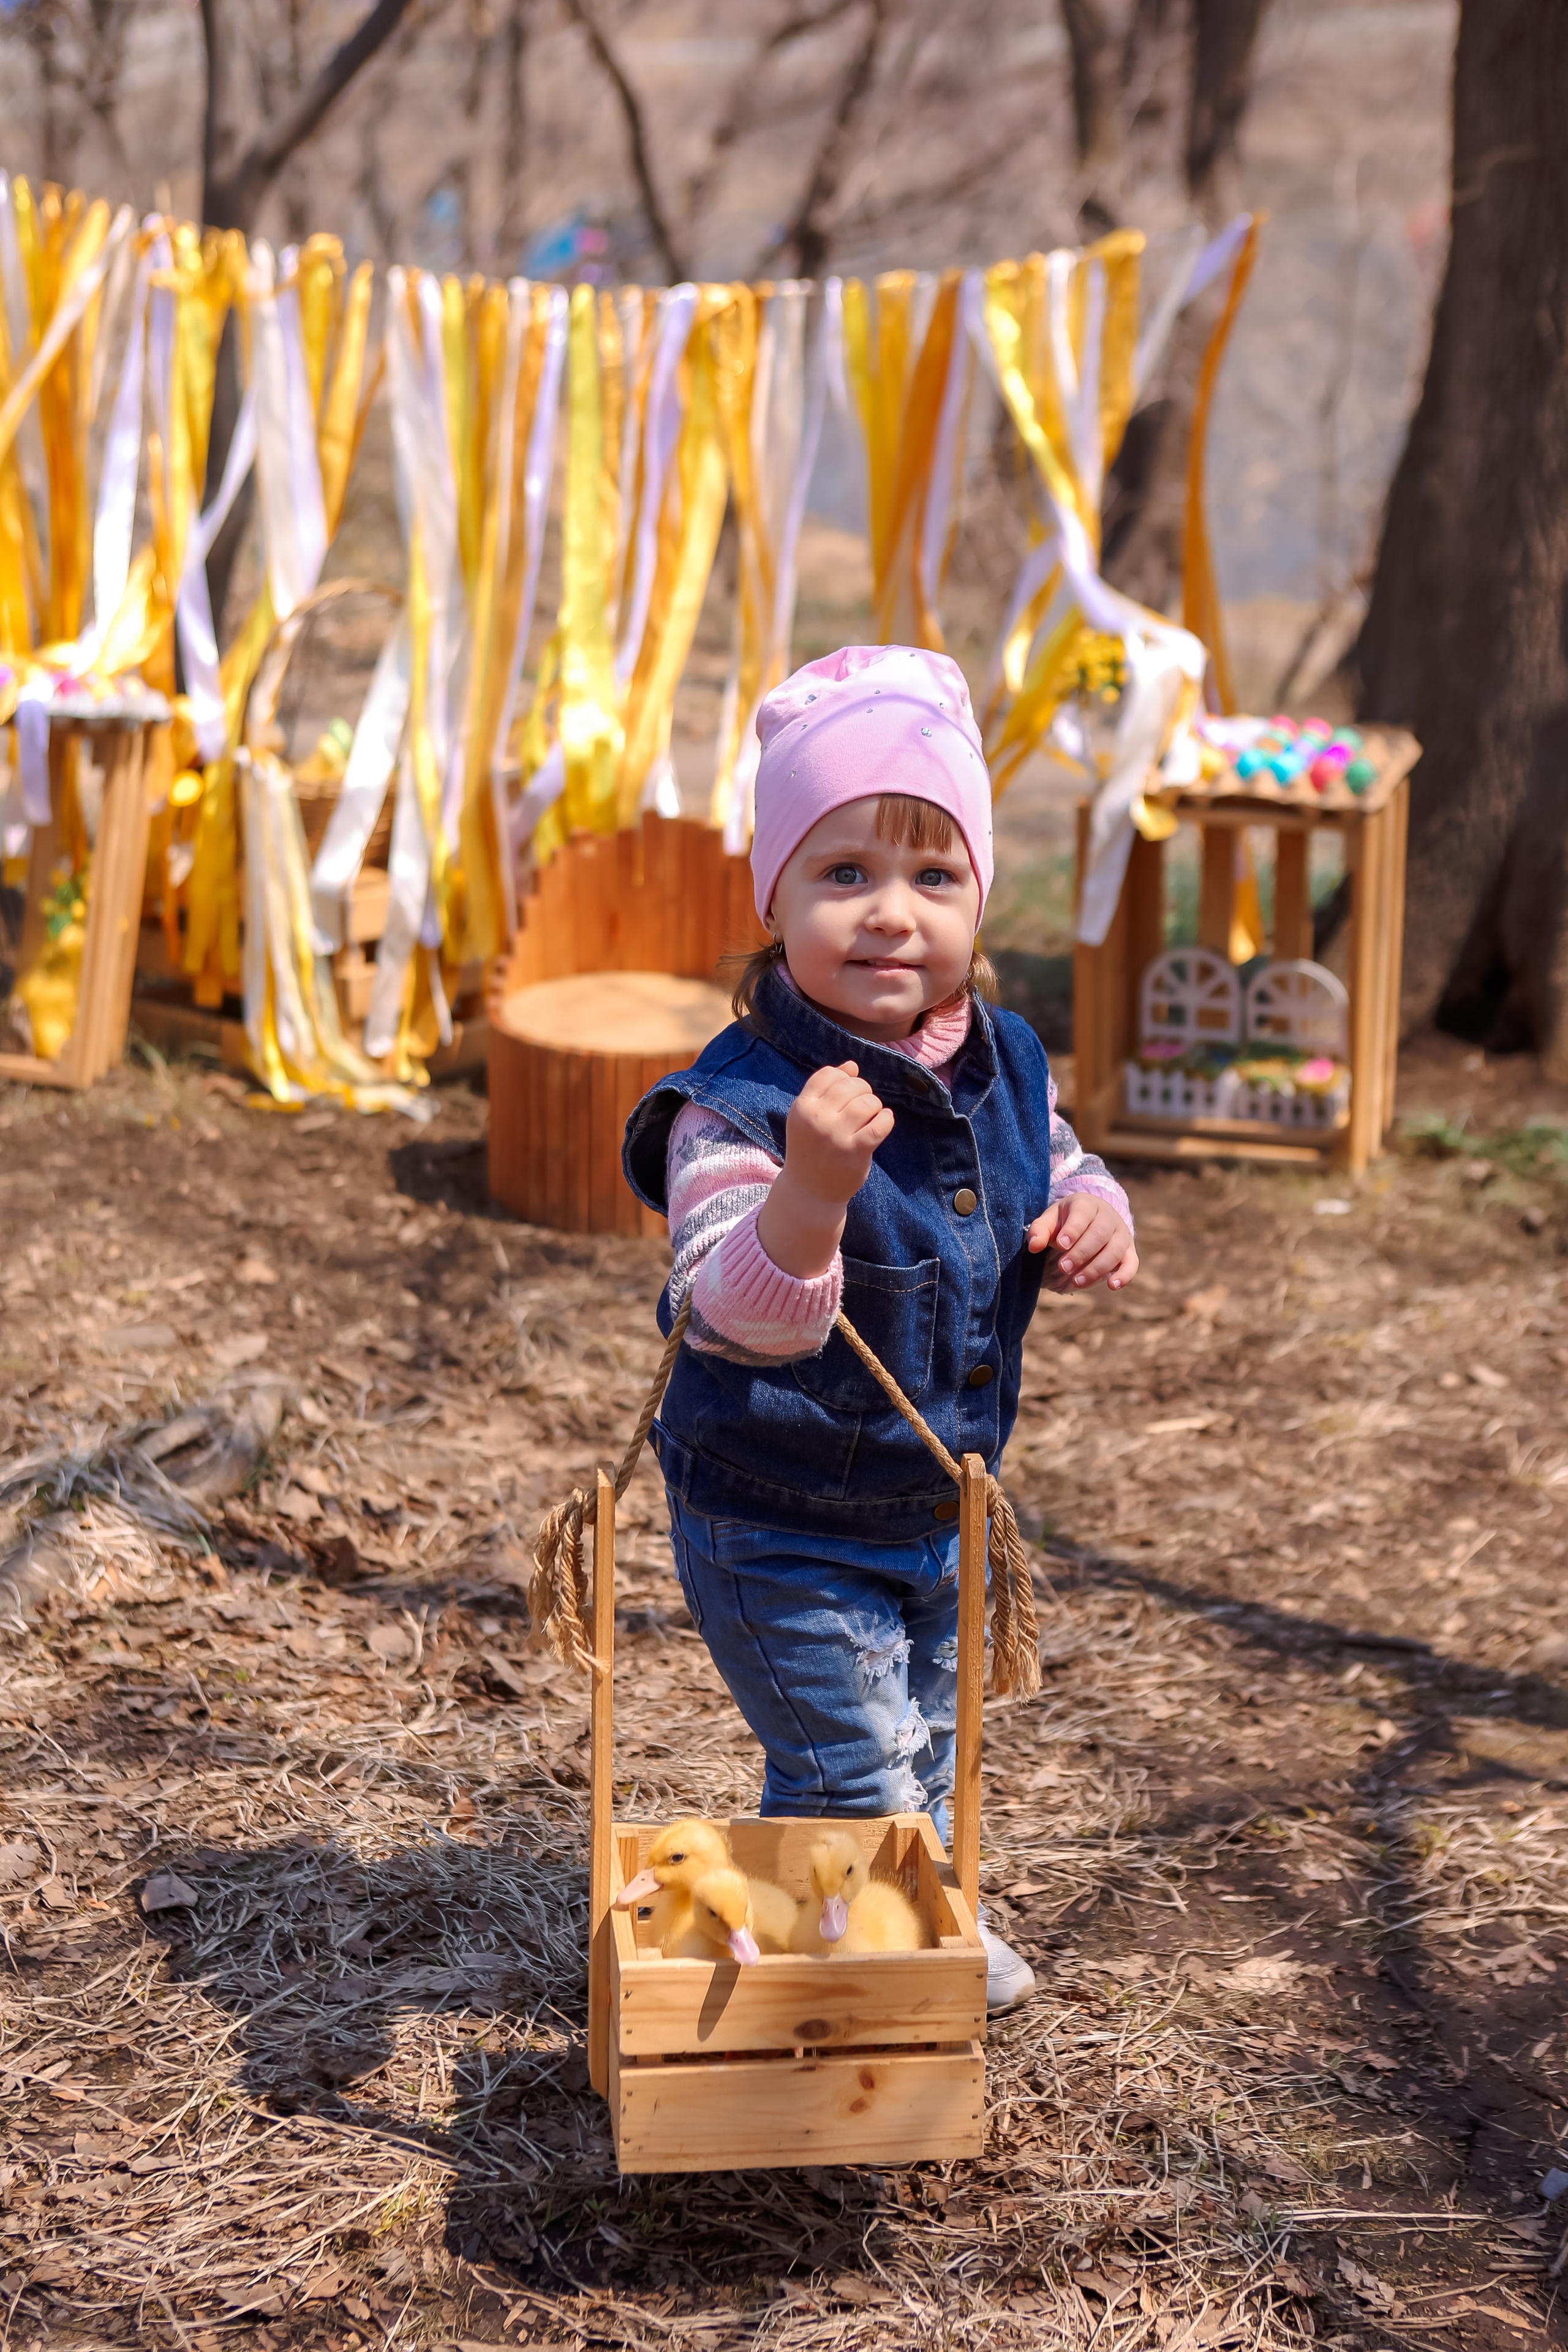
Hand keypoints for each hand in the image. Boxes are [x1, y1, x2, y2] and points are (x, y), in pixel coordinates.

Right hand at [781, 1061, 893, 1206]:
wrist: (809, 1192)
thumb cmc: (812, 1149)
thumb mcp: (810, 1117)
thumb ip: (826, 1089)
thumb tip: (852, 1065)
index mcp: (801, 1107)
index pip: (829, 1074)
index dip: (844, 1078)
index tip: (847, 1094)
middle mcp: (816, 1119)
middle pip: (852, 1085)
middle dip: (863, 1091)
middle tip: (862, 1108)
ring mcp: (836, 1136)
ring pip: (868, 1102)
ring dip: (875, 1106)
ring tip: (871, 1117)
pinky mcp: (855, 1152)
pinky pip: (881, 1124)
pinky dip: (887, 1119)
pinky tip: (883, 1121)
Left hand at [1027, 1195, 1137, 1292]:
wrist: (1091, 1219)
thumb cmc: (1066, 1221)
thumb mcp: (1051, 1220)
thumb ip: (1039, 1230)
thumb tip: (1034, 1246)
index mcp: (1087, 1204)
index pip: (1083, 1214)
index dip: (1073, 1230)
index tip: (1060, 1244)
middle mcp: (1109, 1217)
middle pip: (1100, 1234)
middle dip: (1081, 1253)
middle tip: (1063, 1267)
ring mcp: (1121, 1234)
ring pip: (1115, 1251)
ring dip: (1097, 1268)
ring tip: (1077, 1281)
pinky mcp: (1129, 1251)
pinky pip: (1131, 1263)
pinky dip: (1124, 1275)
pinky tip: (1111, 1286)